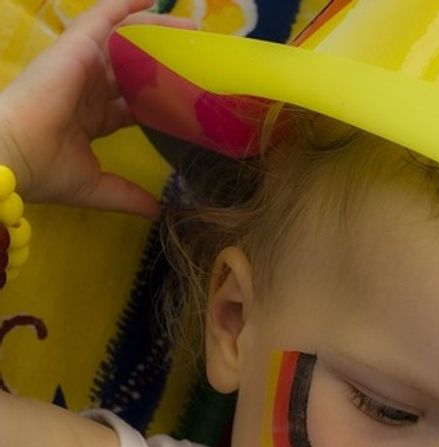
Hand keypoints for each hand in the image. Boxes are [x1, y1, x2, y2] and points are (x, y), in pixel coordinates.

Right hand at [0, 0, 192, 219]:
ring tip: (190, 26)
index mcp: (90, 119)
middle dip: (163, 60)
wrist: (15, 156)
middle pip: (133, 68)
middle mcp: (87, 89)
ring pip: (125, 40)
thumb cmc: (47, 171)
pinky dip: (128, 6)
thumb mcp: (98, 187)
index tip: (186, 97)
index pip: (131, 104)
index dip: (157, 98)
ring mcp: (81, 66)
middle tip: (196, 55)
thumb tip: (158, 211)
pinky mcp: (77, 48)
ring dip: (156, 29)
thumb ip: (128, 195)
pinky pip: (105, 16)